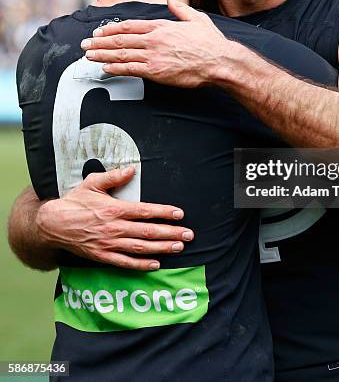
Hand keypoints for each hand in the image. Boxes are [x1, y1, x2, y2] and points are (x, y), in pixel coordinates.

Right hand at [36, 167, 193, 270]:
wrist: (52, 224)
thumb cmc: (74, 202)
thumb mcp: (93, 183)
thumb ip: (114, 176)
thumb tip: (132, 170)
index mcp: (115, 209)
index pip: (145, 211)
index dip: (164, 213)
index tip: (180, 214)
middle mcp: (114, 228)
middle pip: (148, 232)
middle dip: (171, 233)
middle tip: (189, 234)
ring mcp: (109, 244)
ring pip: (141, 248)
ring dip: (162, 248)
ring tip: (179, 247)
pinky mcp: (102, 256)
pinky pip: (126, 263)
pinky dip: (142, 265)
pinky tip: (156, 264)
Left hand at [80, 0, 234, 86]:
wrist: (219, 61)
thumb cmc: (210, 42)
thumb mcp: (196, 18)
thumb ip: (179, 7)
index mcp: (161, 26)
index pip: (129, 25)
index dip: (111, 28)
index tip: (99, 31)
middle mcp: (154, 39)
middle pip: (120, 39)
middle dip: (99, 42)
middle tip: (84, 44)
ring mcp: (153, 56)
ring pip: (121, 54)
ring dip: (102, 54)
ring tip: (88, 56)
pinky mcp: (156, 72)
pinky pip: (130, 69)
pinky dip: (115, 68)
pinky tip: (105, 68)